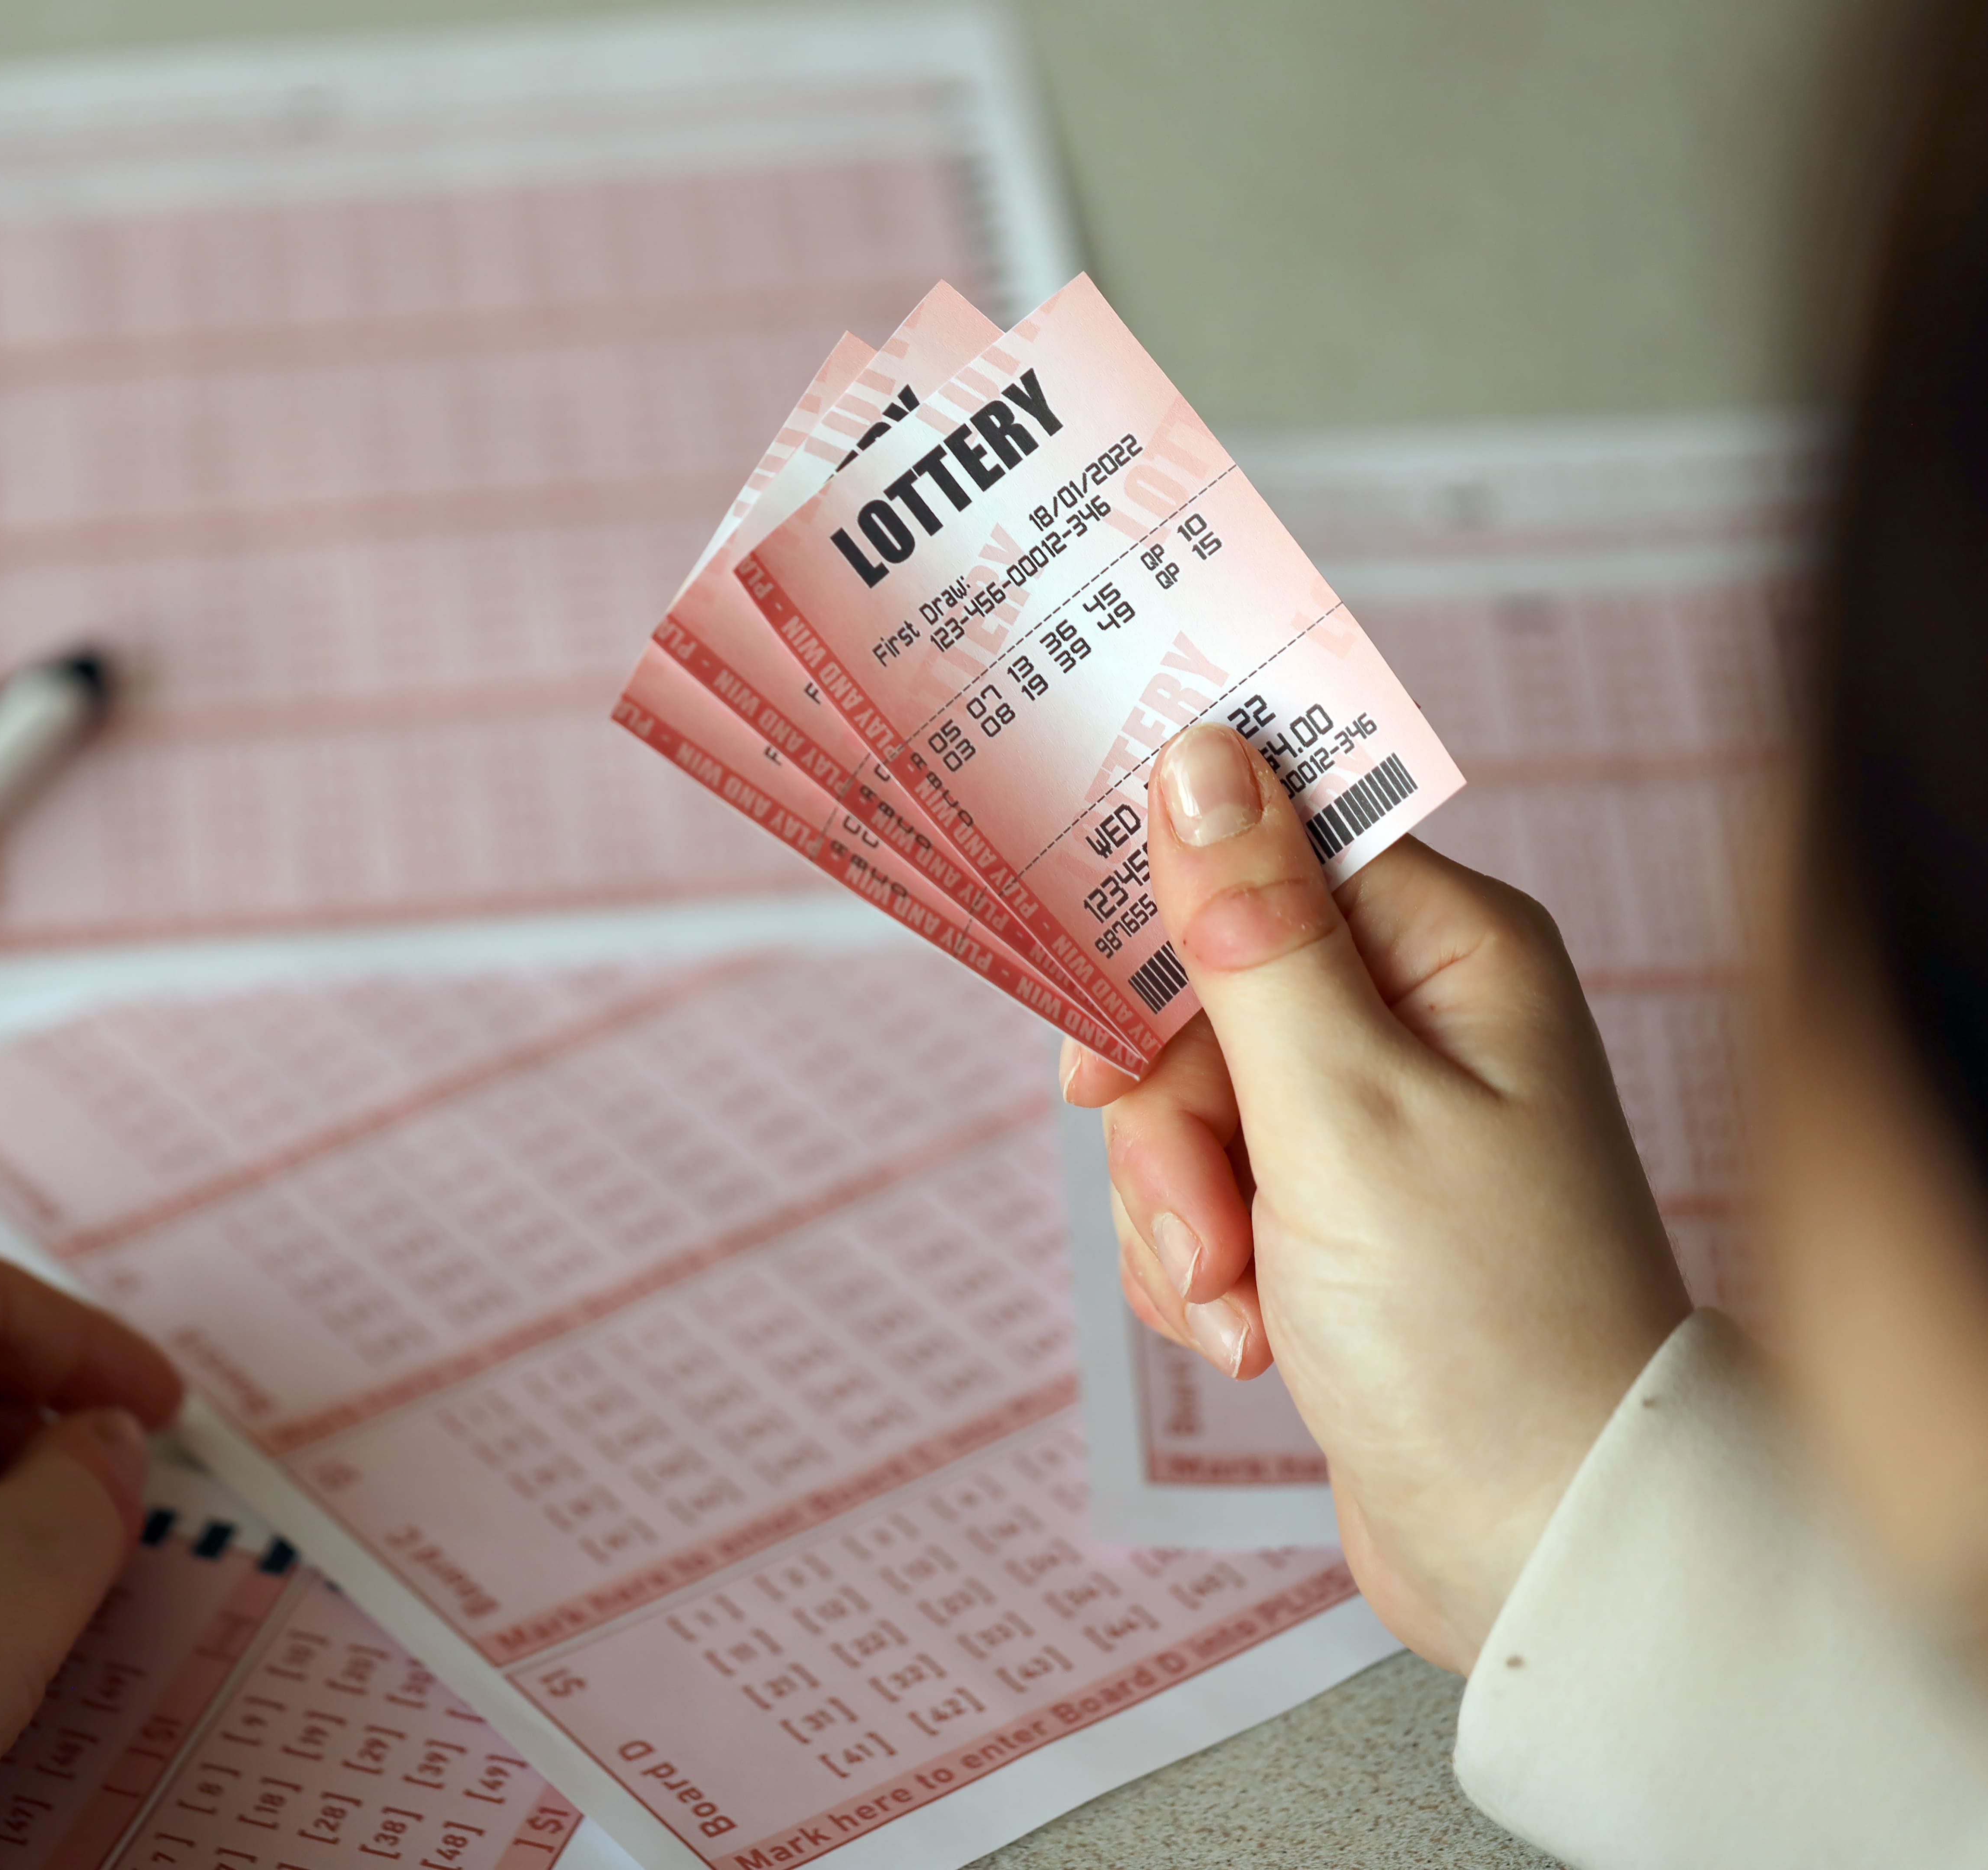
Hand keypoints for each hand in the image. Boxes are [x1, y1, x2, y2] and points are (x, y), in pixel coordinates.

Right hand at [1067, 725, 1689, 1670]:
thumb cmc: (1477, 1325)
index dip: (1161, 910)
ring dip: (1178, 1211)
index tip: (1094, 989)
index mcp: (1451, 953)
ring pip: (1181, 1103)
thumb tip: (1201, 757)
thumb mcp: (1338, 1107)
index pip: (1265, 845)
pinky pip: (1197, 1196)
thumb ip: (1250, 930)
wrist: (1533, 1544)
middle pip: (1199, 988)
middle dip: (1167, 1116)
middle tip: (1202, 1210)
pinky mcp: (1328, 1218)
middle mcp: (1417, 1020)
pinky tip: (1251, 1337)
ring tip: (1242, 1299)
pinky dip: (1199, 1269)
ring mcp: (1370, 1124)